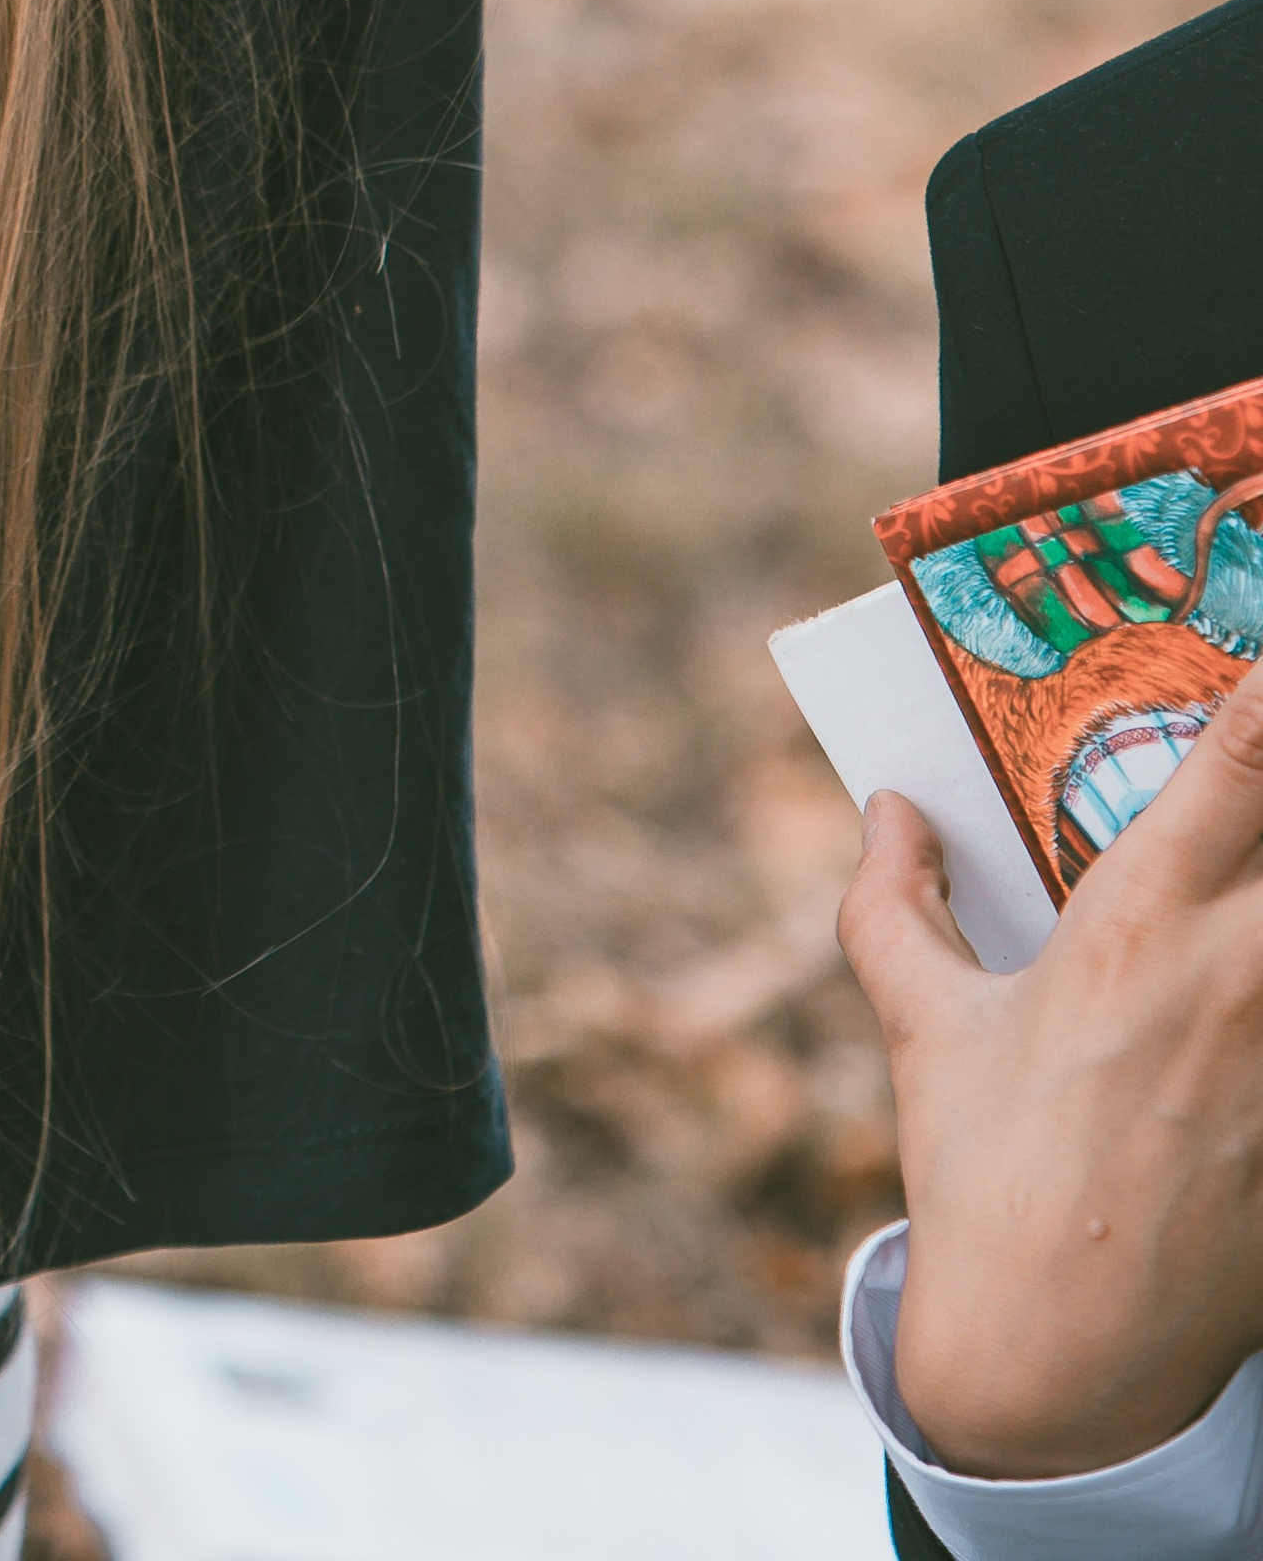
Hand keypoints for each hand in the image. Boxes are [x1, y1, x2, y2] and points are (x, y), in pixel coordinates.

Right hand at [839, 671, 1262, 1478]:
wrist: (1070, 1365)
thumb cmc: (989, 1181)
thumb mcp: (926, 1031)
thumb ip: (893, 904)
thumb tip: (890, 814)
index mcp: (1142, 923)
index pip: (1247, 750)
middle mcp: (1245, 969)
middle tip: (1256, 761)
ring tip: (1249, 900)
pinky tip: (1253, 993)